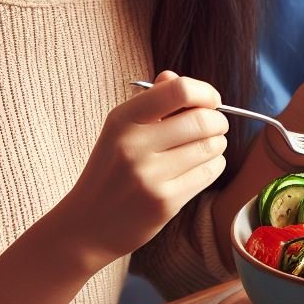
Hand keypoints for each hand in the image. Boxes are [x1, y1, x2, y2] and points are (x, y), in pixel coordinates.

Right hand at [62, 71, 228, 268]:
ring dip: (217, 144)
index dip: (205, 93)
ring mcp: (149, 176)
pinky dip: (214, 165)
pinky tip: (200, 167)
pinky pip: (210, 172)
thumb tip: (172, 76)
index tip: (211, 101)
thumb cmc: (110, 170)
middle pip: (203, 120)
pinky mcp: (164, 202)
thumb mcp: (120, 131)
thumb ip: (150, 101)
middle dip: (218, 121)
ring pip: (211, 147)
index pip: (179, 91)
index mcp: (123, 120)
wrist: (85, 227)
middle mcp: (134, 146)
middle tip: (215, 126)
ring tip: (205, 147)